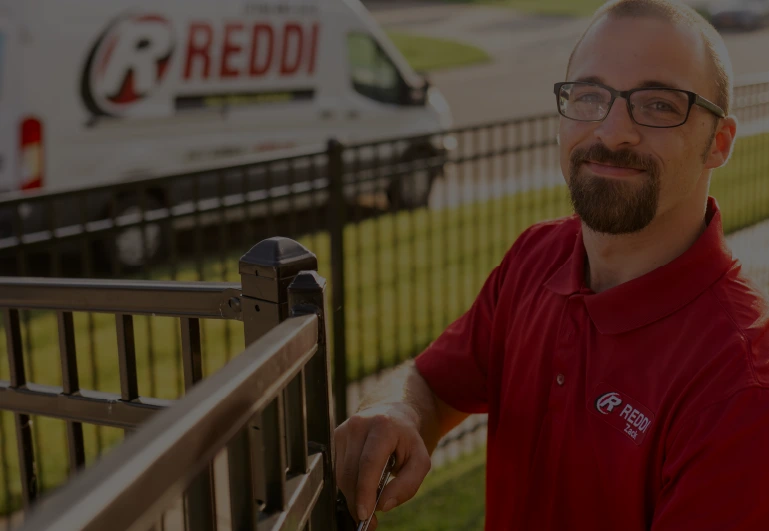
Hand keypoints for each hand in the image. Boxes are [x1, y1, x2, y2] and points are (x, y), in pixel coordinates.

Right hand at [334, 402, 431, 529]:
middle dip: (358, 500)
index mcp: (383, 426)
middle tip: (368, 520)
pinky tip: (360, 489)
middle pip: (352, 472)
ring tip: (368, 504)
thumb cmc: (407, 441)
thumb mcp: (420, 460)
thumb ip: (408, 484)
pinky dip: (348, 485)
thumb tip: (384, 505)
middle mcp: (359, 424)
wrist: (393, 415)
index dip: (365, 491)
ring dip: (352, 495)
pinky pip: (338, 470)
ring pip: (341, 474)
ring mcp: (345, 429)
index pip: (369, 463)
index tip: (364, 514)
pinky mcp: (336, 437)